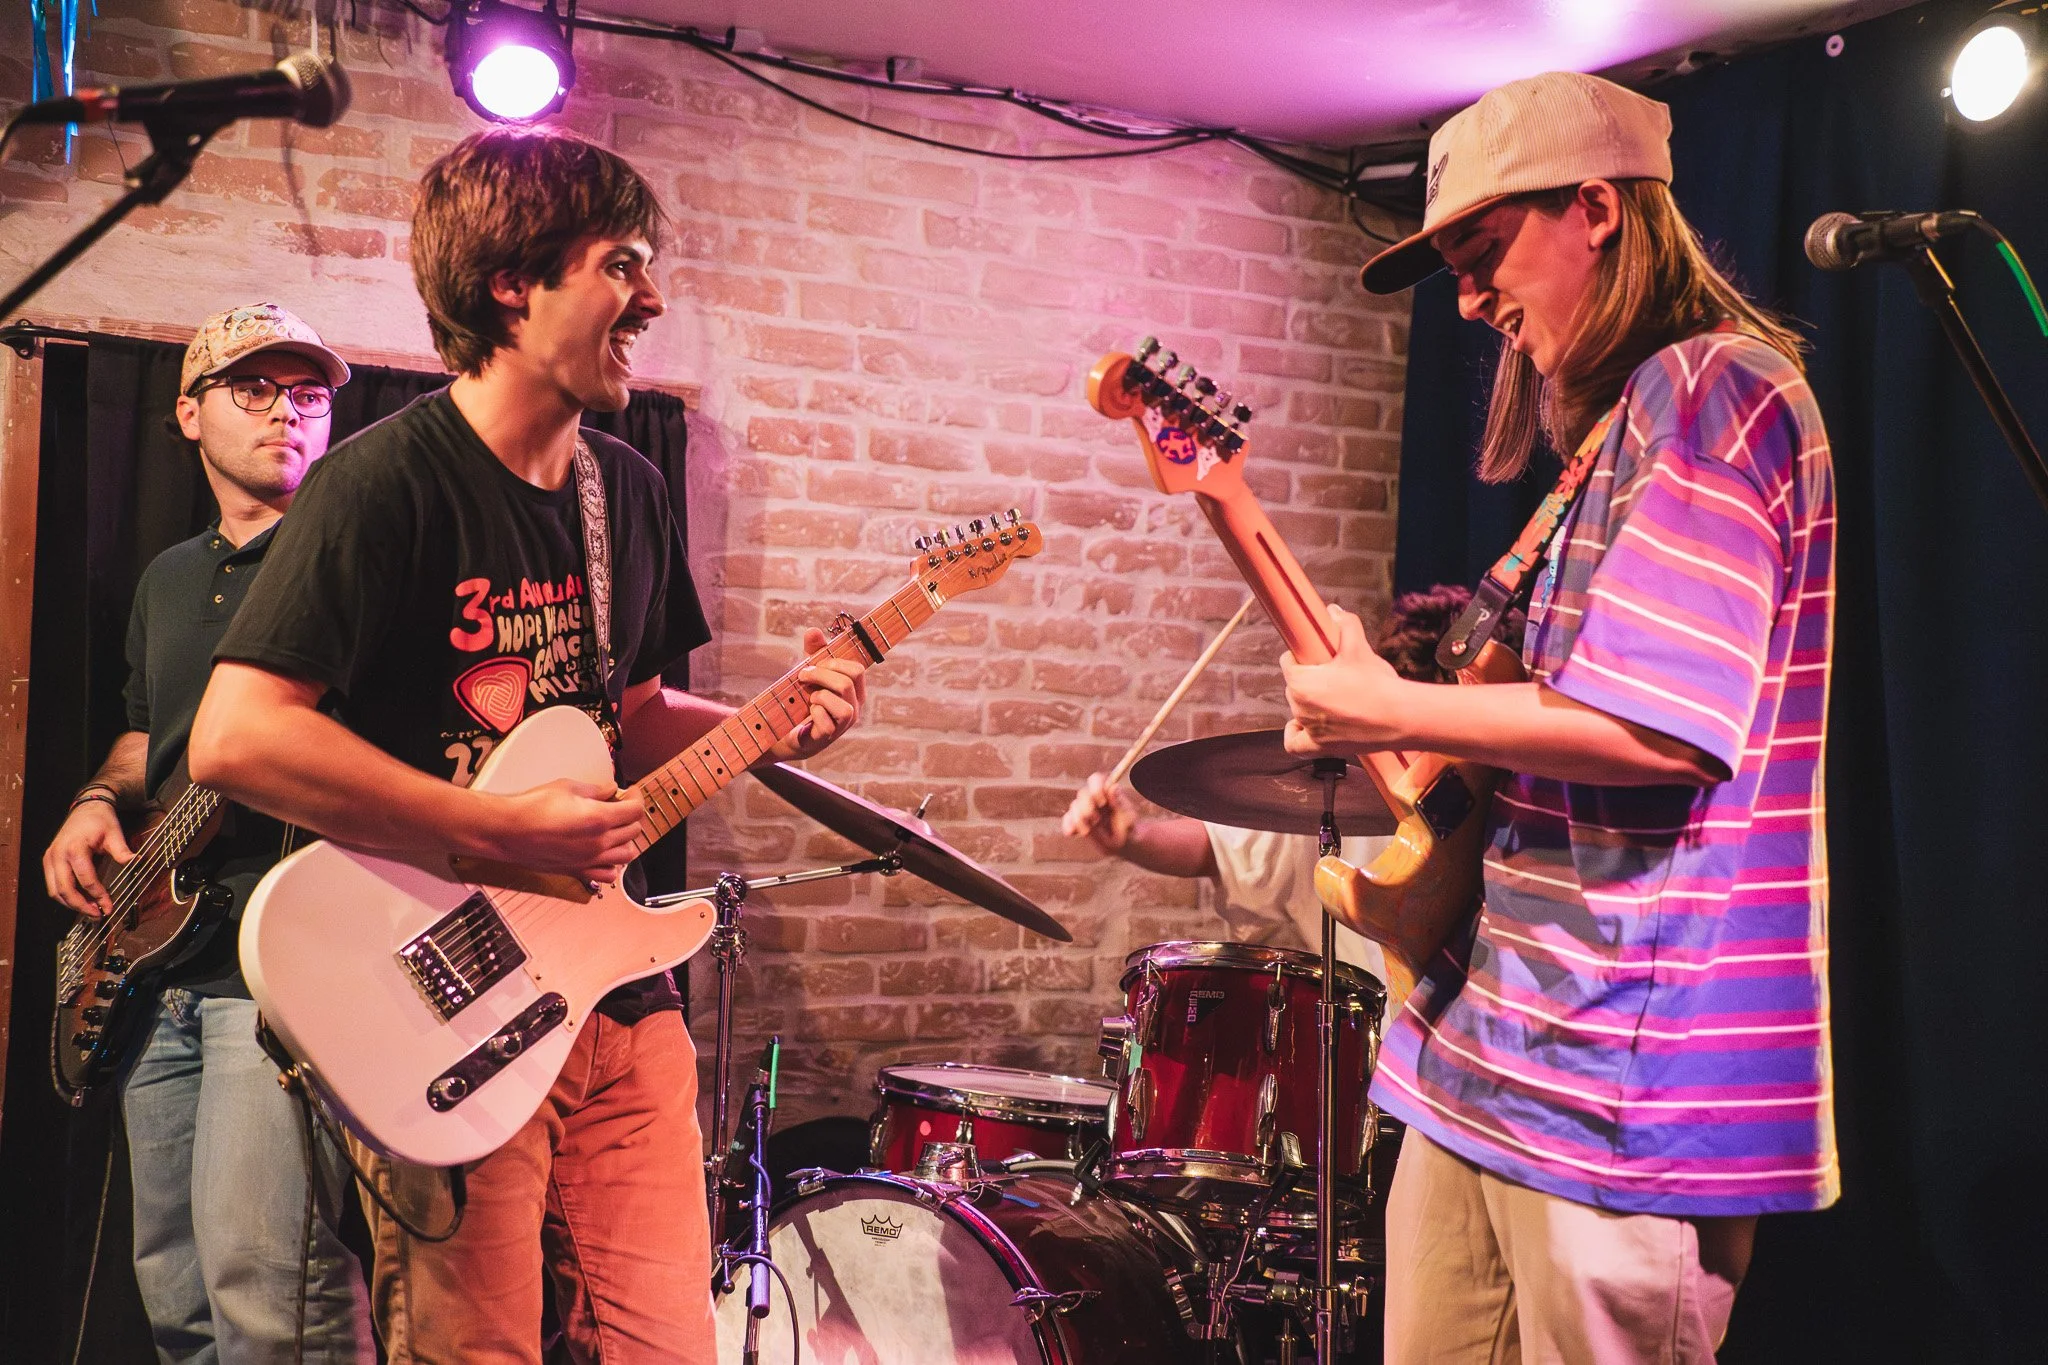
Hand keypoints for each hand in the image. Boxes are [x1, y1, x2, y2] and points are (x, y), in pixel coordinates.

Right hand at [43, 800, 133, 916]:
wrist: (86, 807)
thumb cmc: (99, 819)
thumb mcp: (115, 833)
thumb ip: (123, 851)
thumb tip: (137, 862)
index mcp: (74, 848)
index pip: (86, 880)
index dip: (98, 896)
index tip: (109, 906)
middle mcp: (57, 855)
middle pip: (65, 890)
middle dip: (81, 906)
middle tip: (98, 915)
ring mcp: (50, 858)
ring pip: (55, 891)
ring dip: (71, 904)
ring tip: (91, 911)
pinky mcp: (49, 861)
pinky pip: (53, 884)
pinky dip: (66, 895)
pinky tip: (81, 900)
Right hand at [476, 778, 646, 884]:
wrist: (507, 831)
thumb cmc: (532, 807)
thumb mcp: (567, 787)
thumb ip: (595, 790)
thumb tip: (611, 790)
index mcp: (599, 819)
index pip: (635, 810)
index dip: (636, 798)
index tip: (630, 792)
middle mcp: (599, 843)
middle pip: (633, 831)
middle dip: (630, 816)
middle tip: (619, 806)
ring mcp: (589, 860)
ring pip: (626, 855)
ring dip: (626, 840)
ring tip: (614, 829)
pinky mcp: (577, 871)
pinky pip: (608, 875)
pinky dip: (612, 865)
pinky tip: (603, 852)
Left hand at [767, 627, 866, 762]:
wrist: (787, 730)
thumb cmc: (804, 698)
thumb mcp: (810, 671)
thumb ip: (813, 651)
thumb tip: (813, 630)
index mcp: (855, 689)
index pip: (857, 670)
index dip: (834, 662)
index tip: (815, 663)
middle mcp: (855, 707)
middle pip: (847, 683)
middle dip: (820, 675)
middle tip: (803, 677)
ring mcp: (843, 725)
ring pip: (843, 706)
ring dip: (820, 696)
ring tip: (810, 699)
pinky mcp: (829, 737)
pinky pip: (826, 722)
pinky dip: (814, 713)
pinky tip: (808, 714)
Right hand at [1060, 772, 1136, 853]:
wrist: (1124, 844)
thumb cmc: (1129, 829)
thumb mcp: (1128, 817)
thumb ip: (1119, 802)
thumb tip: (1113, 786)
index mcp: (1106, 792)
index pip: (1095, 779)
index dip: (1096, 787)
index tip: (1102, 801)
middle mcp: (1093, 798)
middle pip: (1083, 793)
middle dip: (1088, 806)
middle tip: (1097, 819)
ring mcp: (1083, 809)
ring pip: (1074, 806)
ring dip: (1079, 817)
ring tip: (1088, 830)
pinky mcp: (1076, 821)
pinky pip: (1067, 819)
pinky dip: (1068, 825)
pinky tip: (1071, 832)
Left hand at [1281, 604, 1407, 755]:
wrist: (1399, 716)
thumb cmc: (1377, 683)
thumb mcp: (1358, 647)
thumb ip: (1345, 625)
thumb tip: (1334, 611)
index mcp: (1301, 682)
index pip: (1288, 663)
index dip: (1302, 657)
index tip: (1315, 656)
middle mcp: (1299, 707)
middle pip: (1294, 687)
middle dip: (1309, 680)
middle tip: (1331, 676)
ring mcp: (1309, 729)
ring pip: (1298, 712)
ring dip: (1309, 704)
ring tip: (1332, 698)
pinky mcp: (1321, 747)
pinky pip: (1296, 745)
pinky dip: (1296, 735)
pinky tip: (1301, 727)